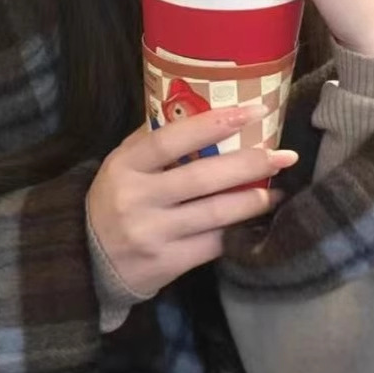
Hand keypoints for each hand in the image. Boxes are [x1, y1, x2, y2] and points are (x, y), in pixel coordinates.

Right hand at [88, 106, 297, 301]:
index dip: (215, 124)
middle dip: (249, 164)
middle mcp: (137, 199)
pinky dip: (239, 231)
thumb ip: (154, 140)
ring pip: (215, 214)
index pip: (171, 140)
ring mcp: (152, 234)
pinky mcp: (167, 264)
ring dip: (254, 200)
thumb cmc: (115, 200)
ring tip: (279, 190)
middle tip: (285, 156)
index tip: (254, 111)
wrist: (89, 262)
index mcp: (125, 166)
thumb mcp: (121, 165)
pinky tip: (255, 221)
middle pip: (202, 177)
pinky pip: (213, 244)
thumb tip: (204, 108)